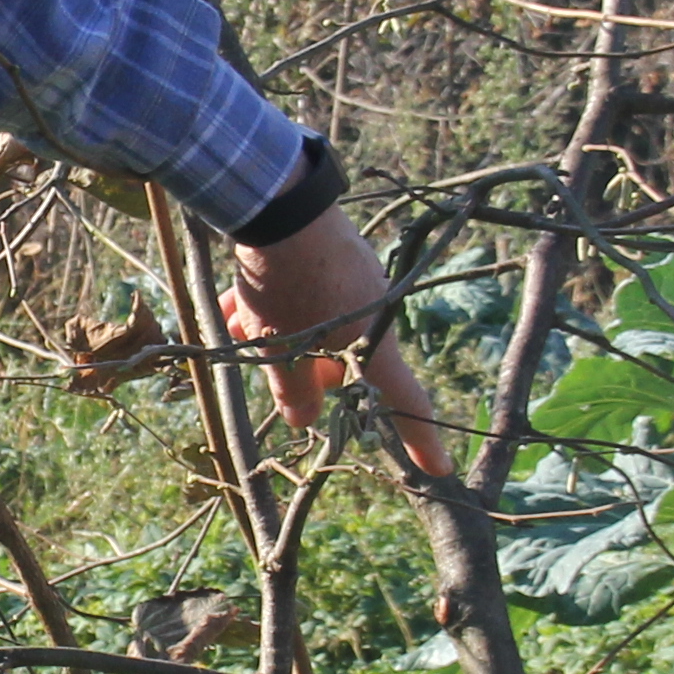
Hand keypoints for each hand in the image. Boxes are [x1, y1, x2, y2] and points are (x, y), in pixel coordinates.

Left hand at [223, 206, 448, 475]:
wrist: (281, 203)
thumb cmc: (284, 286)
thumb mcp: (280, 347)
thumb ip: (293, 390)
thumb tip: (305, 419)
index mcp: (373, 343)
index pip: (405, 401)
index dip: (420, 440)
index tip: (438, 470)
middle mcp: (375, 312)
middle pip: (345, 359)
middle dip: (305, 365)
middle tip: (268, 360)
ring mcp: (358, 279)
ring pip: (320, 322)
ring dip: (282, 330)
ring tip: (238, 323)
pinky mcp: (337, 253)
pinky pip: (309, 291)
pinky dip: (279, 302)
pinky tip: (235, 300)